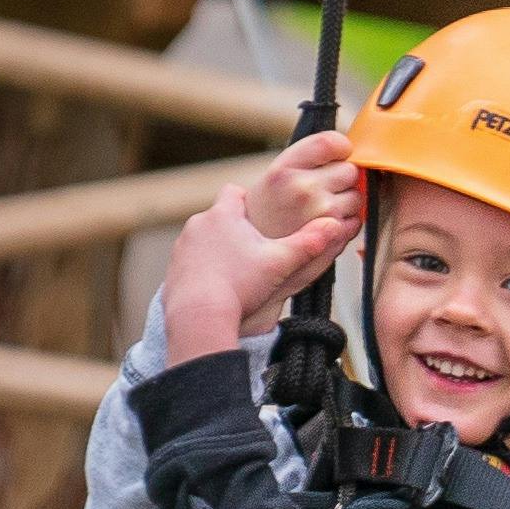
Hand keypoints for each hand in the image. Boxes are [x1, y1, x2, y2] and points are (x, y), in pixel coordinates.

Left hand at [163, 135, 363, 353]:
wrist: (199, 316)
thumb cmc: (240, 286)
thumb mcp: (281, 264)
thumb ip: (309, 243)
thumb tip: (336, 224)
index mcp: (223, 216)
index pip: (233, 192)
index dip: (247, 200)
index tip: (257, 215)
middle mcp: (197, 226)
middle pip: (219, 217)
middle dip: (235, 229)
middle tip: (254, 249)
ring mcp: (181, 248)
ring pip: (203, 240)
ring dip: (217, 250)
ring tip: (236, 272)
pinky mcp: (173, 270)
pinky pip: (190, 262)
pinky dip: (203, 270)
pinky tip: (218, 288)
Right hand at [245, 129, 360, 246]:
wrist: (250, 257)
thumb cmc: (266, 214)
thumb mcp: (274, 178)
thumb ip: (307, 161)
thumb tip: (348, 150)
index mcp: (284, 170)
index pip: (329, 142)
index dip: (341, 147)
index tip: (339, 154)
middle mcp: (303, 189)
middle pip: (350, 170)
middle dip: (342, 179)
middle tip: (321, 191)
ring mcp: (321, 213)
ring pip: (357, 196)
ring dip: (345, 203)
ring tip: (318, 212)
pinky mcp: (334, 236)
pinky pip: (356, 221)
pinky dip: (346, 224)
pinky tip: (323, 228)